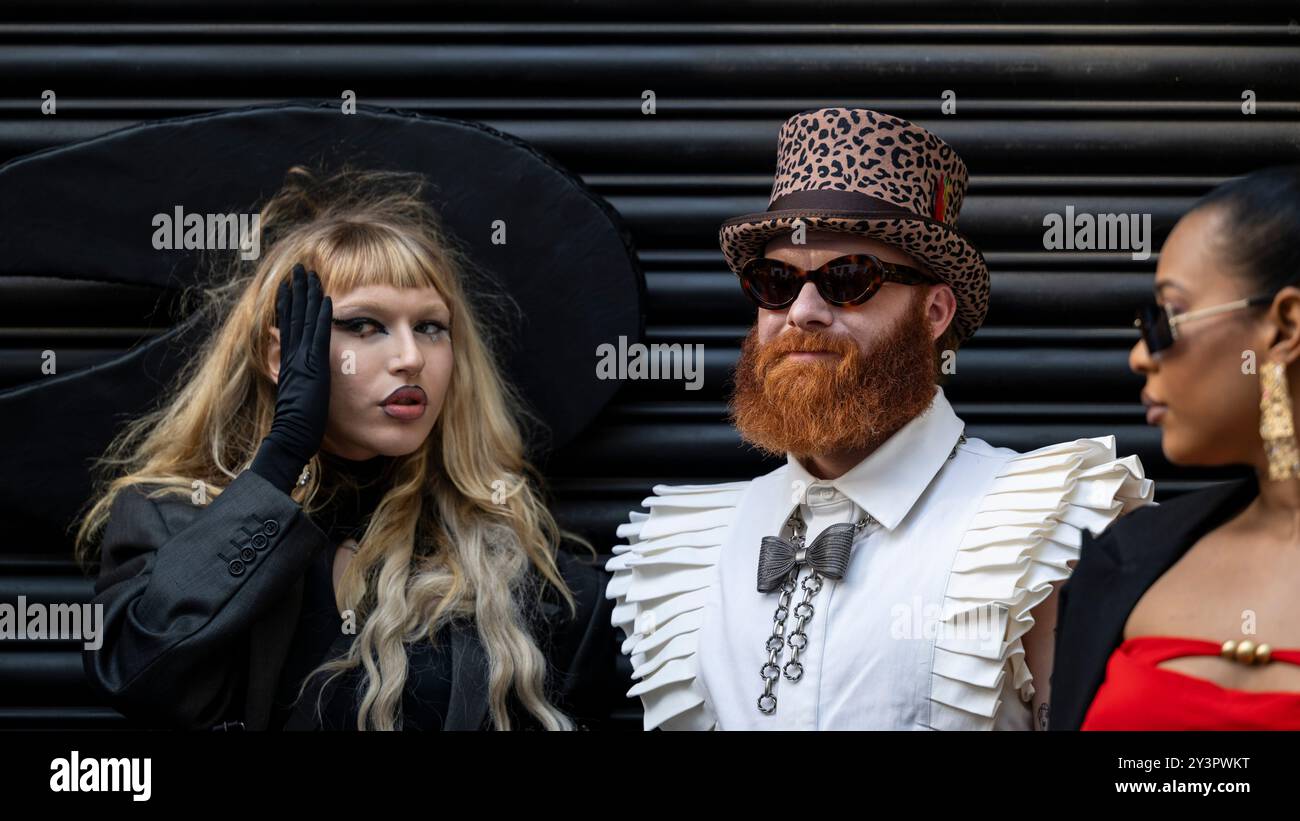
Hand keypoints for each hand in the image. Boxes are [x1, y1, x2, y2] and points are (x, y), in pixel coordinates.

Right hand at [250, 264, 332, 492]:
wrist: (290, 435)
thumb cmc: (297, 423)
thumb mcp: (297, 396)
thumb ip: (297, 380)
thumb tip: (295, 371)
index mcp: (289, 362)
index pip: (289, 326)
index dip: (289, 304)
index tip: (291, 285)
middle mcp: (292, 356)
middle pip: (293, 315)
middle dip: (296, 290)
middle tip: (299, 269)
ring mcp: (301, 359)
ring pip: (303, 319)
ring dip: (307, 294)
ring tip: (309, 273)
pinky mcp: (312, 366)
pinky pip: (318, 335)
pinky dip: (321, 316)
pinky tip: (327, 299)